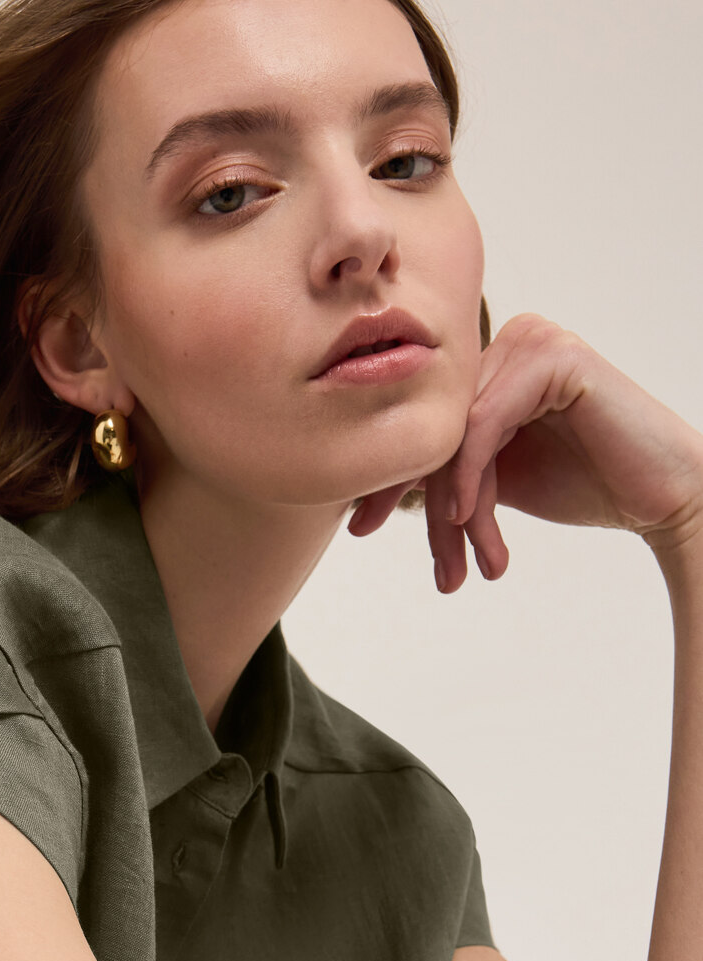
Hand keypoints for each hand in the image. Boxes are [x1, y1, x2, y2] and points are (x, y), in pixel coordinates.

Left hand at [346, 312, 702, 591]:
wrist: (656, 495)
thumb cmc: (584, 484)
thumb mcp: (492, 478)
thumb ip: (444, 467)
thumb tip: (369, 488)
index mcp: (489, 364)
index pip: (422, 422)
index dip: (387, 477)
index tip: (359, 528)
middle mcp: (506, 341)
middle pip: (433, 426)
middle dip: (414, 500)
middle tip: (394, 548)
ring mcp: (530, 340)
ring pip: (454, 433)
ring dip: (451, 507)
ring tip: (459, 564)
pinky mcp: (553, 357)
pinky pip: (484, 424)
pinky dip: (470, 477)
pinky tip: (466, 521)